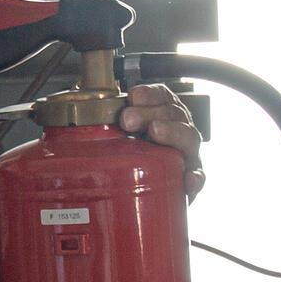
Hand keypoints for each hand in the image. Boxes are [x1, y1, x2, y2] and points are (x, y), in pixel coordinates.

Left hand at [118, 84, 204, 198]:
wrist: (152, 187)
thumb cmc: (137, 153)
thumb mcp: (123, 135)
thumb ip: (112, 123)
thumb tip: (82, 114)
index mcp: (164, 113)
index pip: (161, 95)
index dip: (149, 94)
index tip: (133, 96)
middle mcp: (179, 128)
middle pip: (172, 113)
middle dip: (150, 112)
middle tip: (128, 120)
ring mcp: (187, 151)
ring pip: (188, 137)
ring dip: (171, 132)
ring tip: (154, 132)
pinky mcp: (191, 176)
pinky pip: (198, 175)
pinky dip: (194, 177)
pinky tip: (187, 180)